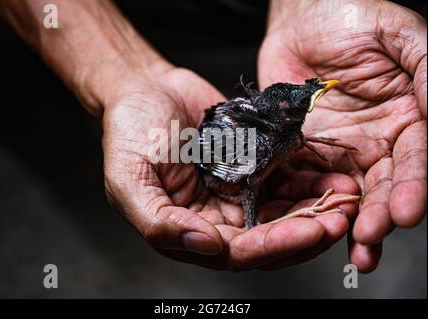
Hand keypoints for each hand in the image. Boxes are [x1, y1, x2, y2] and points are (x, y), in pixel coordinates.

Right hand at [102, 64, 359, 269]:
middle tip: (341, 217)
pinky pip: (285, 179)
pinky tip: (332, 176)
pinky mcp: (252, 165)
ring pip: (284, 211)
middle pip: (269, 236)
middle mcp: (217, 216)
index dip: (275, 245)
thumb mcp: (130, 179)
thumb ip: (160, 222)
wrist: (145, 89)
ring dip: (316, 208)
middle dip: (307, 230)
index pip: (237, 251)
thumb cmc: (130, 132)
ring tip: (347, 197)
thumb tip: (207, 247)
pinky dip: (310, 180)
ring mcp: (236, 191)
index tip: (309, 231)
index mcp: (188, 229)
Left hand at [259, 0, 426, 271]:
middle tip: (370, 237)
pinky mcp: (305, 150)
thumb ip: (426, 70)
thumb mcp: (398, 37)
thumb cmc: (352, 18)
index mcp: (405, 118)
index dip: (412, 187)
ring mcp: (339, 149)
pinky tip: (311, 223)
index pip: (413, 160)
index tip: (406, 212)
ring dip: (349, 222)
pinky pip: (308, 180)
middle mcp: (375, 141)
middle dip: (379, 214)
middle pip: (382, 185)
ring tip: (353, 249)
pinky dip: (311, 203)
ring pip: (349, 192)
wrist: (302, 19)